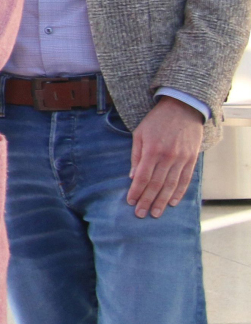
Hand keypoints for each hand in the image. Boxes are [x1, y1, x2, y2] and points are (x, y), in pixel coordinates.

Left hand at [128, 97, 203, 217]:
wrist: (183, 108)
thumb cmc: (157, 121)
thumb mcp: (140, 134)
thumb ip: (136, 156)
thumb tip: (133, 177)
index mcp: (152, 150)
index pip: (143, 177)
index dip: (136, 191)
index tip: (130, 202)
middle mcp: (168, 157)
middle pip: (156, 184)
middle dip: (147, 201)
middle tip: (140, 214)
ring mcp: (181, 159)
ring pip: (171, 185)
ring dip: (162, 201)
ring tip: (155, 213)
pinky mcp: (192, 159)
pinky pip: (186, 180)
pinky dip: (179, 192)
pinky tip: (173, 202)